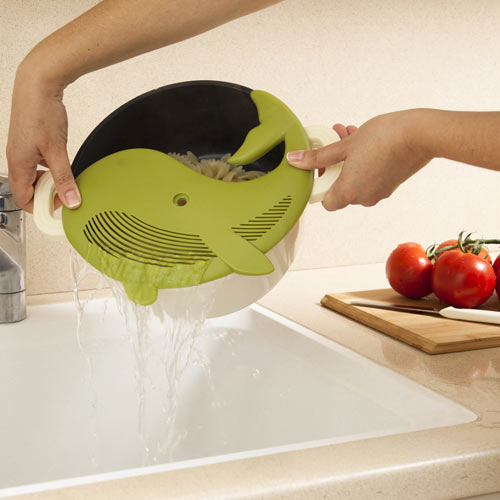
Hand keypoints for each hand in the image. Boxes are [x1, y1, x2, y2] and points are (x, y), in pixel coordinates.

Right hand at [6, 60, 80, 212]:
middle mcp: (17, 158)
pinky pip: (39, 164)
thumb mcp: (57, 150)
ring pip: (34, 176)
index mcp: (18, 164)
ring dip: (49, 182)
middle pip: (28, 189)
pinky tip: (63, 165)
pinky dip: (50, 169)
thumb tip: (71, 200)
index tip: (58, 213)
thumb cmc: (41, 112)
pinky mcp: (31, 142)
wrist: (38, 84)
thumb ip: (64, 177)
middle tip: (66, 196)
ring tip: (66, 180)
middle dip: (46, 196)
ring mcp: (23, 150)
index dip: (40, 209)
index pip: (23, 199)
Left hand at [287, 110, 431, 210]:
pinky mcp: (391, 183)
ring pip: (356, 178)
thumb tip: (294, 161)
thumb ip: (317, 157)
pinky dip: (364, 161)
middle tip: (335, 141)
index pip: (326, 201)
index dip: (321, 184)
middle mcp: (365, 198)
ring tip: (349, 134)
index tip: (321, 165)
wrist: (421, 134)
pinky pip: (370, 175)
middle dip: (335, 163)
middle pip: (341, 187)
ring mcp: (380, 192)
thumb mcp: (344, 145)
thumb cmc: (384, 138)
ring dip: (348, 158)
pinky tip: (364, 140)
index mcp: (350, 193)